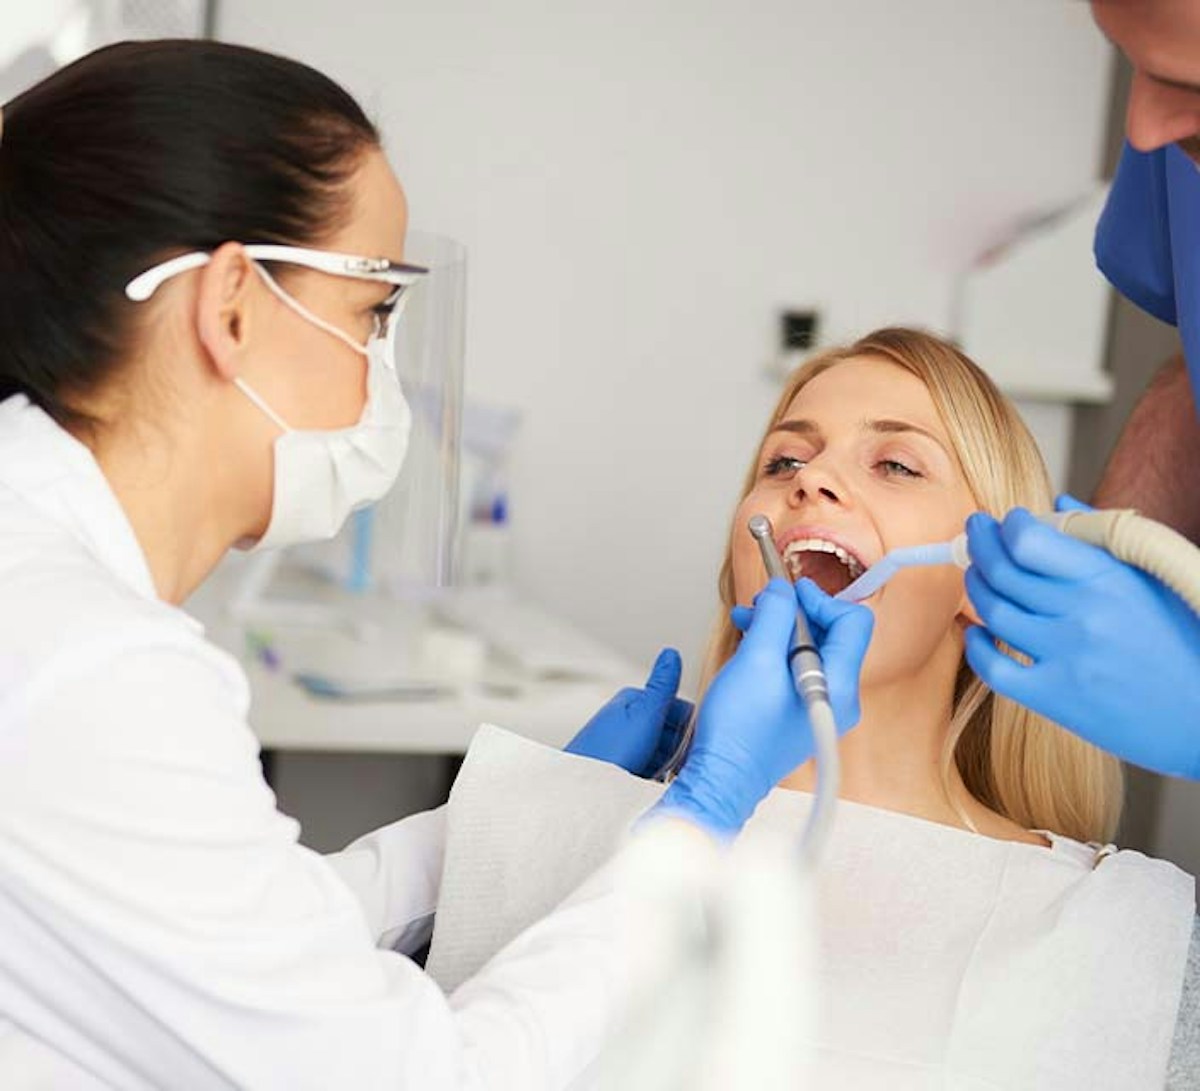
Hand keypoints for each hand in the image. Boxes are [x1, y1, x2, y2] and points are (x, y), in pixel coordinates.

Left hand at [565, 648, 693, 777]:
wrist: (582, 790)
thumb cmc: (608, 752)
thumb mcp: (644, 715)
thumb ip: (661, 686)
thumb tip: (671, 653)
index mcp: (632, 701)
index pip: (677, 708)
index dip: (691, 726)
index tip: (701, 744)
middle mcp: (628, 720)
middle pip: (671, 732)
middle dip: (681, 750)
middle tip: (686, 766)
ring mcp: (624, 746)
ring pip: (662, 753)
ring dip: (671, 767)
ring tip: (671, 778)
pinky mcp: (620, 769)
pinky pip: (650, 771)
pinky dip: (658, 778)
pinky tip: (658, 786)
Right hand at [650, 578, 873, 836]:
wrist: (722, 777)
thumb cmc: (738, 731)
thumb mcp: (755, 658)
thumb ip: (776, 615)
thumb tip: (784, 591)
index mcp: (838, 684)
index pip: (852, 621)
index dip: (820, 599)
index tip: (789, 593)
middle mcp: (840, 698)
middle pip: (833, 633)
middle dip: (796, 612)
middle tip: (762, 604)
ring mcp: (822, 707)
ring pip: (813, 649)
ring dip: (781, 629)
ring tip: (748, 622)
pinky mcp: (803, 713)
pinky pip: (800, 669)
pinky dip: (777, 651)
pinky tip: (750, 645)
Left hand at [964, 495, 1199, 778]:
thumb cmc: (1183, 639)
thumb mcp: (1155, 578)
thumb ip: (1102, 537)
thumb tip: (1058, 503)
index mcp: (1109, 579)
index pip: (1030, 542)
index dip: (1006, 527)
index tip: (1002, 521)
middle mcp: (1083, 615)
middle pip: (1004, 572)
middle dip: (980, 545)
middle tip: (974, 535)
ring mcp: (1066, 658)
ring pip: (994, 612)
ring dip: (976, 587)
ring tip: (976, 575)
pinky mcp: (1055, 698)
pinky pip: (993, 668)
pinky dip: (976, 646)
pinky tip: (976, 632)